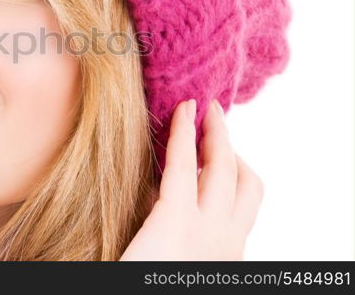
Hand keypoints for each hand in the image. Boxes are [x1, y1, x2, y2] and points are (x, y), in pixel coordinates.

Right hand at [120, 99, 263, 259]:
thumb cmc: (138, 273)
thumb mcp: (127, 237)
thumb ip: (142, 202)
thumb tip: (155, 175)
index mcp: (178, 225)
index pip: (184, 163)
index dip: (183, 129)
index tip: (186, 104)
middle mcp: (212, 234)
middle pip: (227, 168)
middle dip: (219, 132)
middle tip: (208, 109)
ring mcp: (229, 248)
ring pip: (250, 190)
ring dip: (235, 158)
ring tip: (216, 145)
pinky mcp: (233, 259)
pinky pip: (246, 211)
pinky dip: (234, 186)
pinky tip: (212, 186)